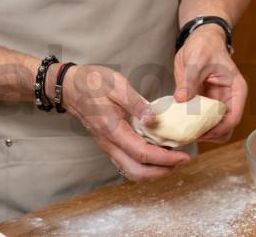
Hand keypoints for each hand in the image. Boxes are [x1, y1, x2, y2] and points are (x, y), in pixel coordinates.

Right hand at [48, 65, 190, 181]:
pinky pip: (126, 163)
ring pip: (130, 171)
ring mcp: (107, 146)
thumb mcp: (117, 85)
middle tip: (181, 161)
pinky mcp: (108, 144)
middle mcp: (109, 143)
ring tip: (170, 160)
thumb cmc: (93, 83)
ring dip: (152, 171)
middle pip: (136, 172)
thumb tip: (153, 119)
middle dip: (161, 172)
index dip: (165, 159)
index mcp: (113, 129)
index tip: (184, 156)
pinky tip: (155, 153)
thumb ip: (136, 103)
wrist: (71, 87)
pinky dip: (143, 165)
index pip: (142, 154)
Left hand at [173, 25, 247, 142]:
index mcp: (236, 90)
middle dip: (209, 135)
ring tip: (183, 132)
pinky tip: (179, 125)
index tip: (201, 132)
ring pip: (213, 128)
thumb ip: (189, 80)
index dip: (218, 129)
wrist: (200, 40)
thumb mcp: (196, 60)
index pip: (233, 118)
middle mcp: (229, 100)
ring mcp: (217, 104)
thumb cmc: (205, 46)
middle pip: (225, 129)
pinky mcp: (204, 105)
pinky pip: (200, 121)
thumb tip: (181, 98)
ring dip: (200, 133)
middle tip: (189, 135)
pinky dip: (191, 125)